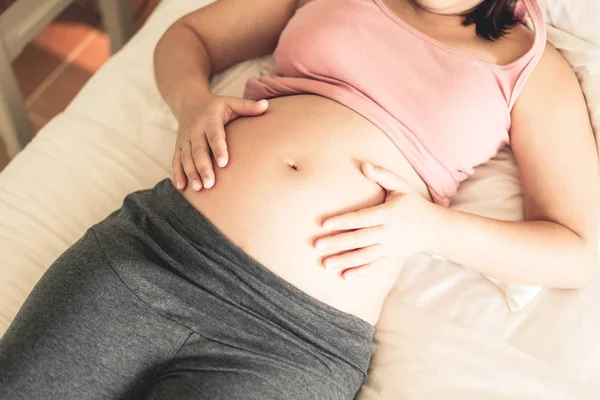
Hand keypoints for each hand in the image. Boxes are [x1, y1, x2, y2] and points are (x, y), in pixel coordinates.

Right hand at [173, 94, 268, 190]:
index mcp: (209, 119)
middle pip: (198, 150)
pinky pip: (176, 160)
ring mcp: (185, 139)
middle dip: (203, 167)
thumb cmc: (216, 106)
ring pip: (186, 158)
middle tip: (210, 183)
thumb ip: (247, 107)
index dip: (218, 149)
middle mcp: (195, 129)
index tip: (224, 163)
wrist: (190, 102)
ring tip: (198, 188)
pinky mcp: (179, 146)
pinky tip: (182, 187)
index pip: (214, 135)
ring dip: (191, 173)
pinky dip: (178, 173)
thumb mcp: (231, 102)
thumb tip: (266, 105)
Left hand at [314, 162, 432, 279]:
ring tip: (325, 265)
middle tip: (317, 246)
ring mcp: (389, 248)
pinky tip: (344, 277)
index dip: (343, 221)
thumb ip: (382, 175)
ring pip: (364, 256)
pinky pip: (374, 267)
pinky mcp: (391, 258)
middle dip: (337, 243)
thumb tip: (363, 164)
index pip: (361, 218)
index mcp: (388, 214)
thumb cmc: (414, 204)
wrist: (435, 229)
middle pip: (359, 239)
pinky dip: (360, 273)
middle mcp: (387, 233)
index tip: (325, 224)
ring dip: (344, 261)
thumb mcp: (401, 186)